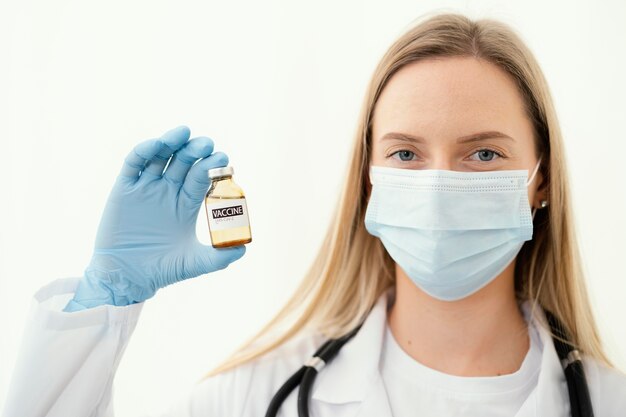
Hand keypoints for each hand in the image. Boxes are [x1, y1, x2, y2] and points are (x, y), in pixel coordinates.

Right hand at [63, 126, 245, 310]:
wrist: (128, 278)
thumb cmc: (162, 270)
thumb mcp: (195, 263)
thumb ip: (219, 257)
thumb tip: (243, 248)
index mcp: (185, 203)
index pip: (201, 177)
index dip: (211, 166)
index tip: (224, 160)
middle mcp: (167, 191)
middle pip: (183, 162)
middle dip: (195, 151)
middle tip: (208, 144)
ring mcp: (145, 188)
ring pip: (159, 156)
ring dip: (172, 142)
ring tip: (184, 132)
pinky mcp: (124, 189)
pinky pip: (133, 164)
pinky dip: (144, 151)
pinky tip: (158, 144)